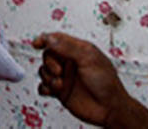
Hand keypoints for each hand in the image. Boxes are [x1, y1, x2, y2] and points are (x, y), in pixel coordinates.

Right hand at [32, 33, 147, 128]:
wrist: (110, 109)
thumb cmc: (107, 83)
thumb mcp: (89, 58)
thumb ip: (68, 47)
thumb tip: (50, 38)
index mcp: (78, 51)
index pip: (57, 39)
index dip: (45, 39)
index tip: (37, 44)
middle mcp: (70, 63)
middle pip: (48, 55)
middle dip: (50, 63)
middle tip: (59, 71)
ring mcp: (65, 77)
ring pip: (44, 71)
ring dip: (48, 77)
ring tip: (60, 84)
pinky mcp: (60, 92)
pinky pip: (44, 87)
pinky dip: (45, 88)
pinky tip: (53, 90)